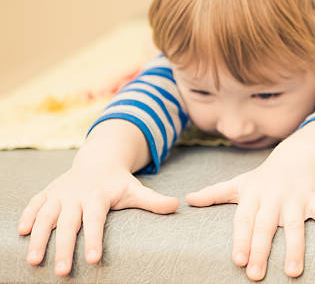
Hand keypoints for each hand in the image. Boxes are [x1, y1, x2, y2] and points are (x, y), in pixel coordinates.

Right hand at [18, 164, 178, 275]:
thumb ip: (153, 200)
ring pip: (46, 216)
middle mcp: (77, 196)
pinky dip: (26, 216)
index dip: (95, 239)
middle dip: (63, 247)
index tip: (94, 259)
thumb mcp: (135, 190)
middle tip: (61, 272)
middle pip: (68, 224)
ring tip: (33, 260)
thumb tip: (176, 205)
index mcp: (98, 197)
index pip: (96, 220)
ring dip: (38, 236)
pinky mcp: (48, 194)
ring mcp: (60, 194)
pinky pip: (34, 204)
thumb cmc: (118, 183)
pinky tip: (20, 232)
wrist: (98, 160)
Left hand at [185, 147, 314, 280]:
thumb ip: (214, 193)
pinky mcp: (314, 198)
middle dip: (261, 249)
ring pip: (296, 225)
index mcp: (253, 195)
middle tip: (256, 275)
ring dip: (295, 247)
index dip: (241, 239)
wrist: (296, 156)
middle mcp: (273, 197)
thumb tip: (187, 200)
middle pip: (266, 225)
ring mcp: (295, 198)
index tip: (238, 260)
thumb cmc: (262, 177)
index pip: (245, 219)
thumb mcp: (238, 183)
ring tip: (292, 272)